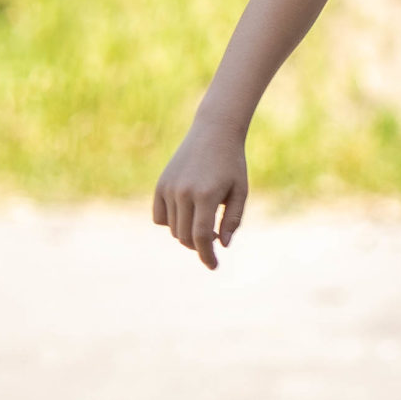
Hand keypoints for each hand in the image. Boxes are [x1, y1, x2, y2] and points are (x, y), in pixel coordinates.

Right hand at [152, 118, 250, 268]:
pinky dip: (171, 223)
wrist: (213, 133)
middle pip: (185, 236)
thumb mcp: (240, 192)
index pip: (201, 237)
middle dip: (200, 244)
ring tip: (205, 221)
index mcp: (206, 196)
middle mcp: (183, 193)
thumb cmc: (232, 164)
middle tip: (216, 236)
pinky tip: (186, 215)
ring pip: (172, 229)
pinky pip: (159, 217)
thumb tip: (222, 245)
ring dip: (187, 233)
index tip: (213, 266)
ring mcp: (168, 188)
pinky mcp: (160, 185)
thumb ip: (232, 220)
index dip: (206, 256)